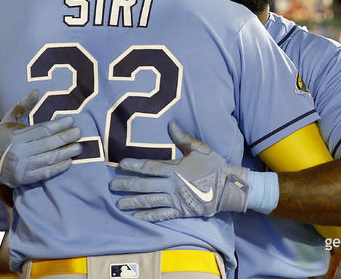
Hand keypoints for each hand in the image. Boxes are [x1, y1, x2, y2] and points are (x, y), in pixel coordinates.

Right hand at [0, 90, 81, 186]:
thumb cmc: (2, 140)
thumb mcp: (8, 121)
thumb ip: (23, 106)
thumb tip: (36, 90)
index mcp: (15, 136)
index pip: (42, 130)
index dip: (58, 125)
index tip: (71, 120)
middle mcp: (19, 151)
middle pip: (48, 144)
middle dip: (66, 138)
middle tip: (80, 133)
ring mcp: (22, 167)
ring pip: (49, 158)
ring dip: (66, 153)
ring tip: (79, 147)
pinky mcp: (25, 179)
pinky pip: (45, 173)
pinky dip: (58, 167)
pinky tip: (69, 161)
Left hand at [109, 121, 248, 221]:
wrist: (228, 188)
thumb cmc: (214, 166)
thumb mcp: (200, 148)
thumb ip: (183, 138)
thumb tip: (171, 123)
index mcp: (175, 169)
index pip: (149, 167)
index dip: (134, 166)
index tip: (120, 165)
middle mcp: (172, 186)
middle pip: (144, 186)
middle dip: (127, 185)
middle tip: (111, 186)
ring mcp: (176, 200)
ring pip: (150, 202)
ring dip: (133, 202)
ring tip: (118, 203)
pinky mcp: (181, 211)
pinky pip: (161, 215)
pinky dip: (148, 216)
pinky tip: (136, 217)